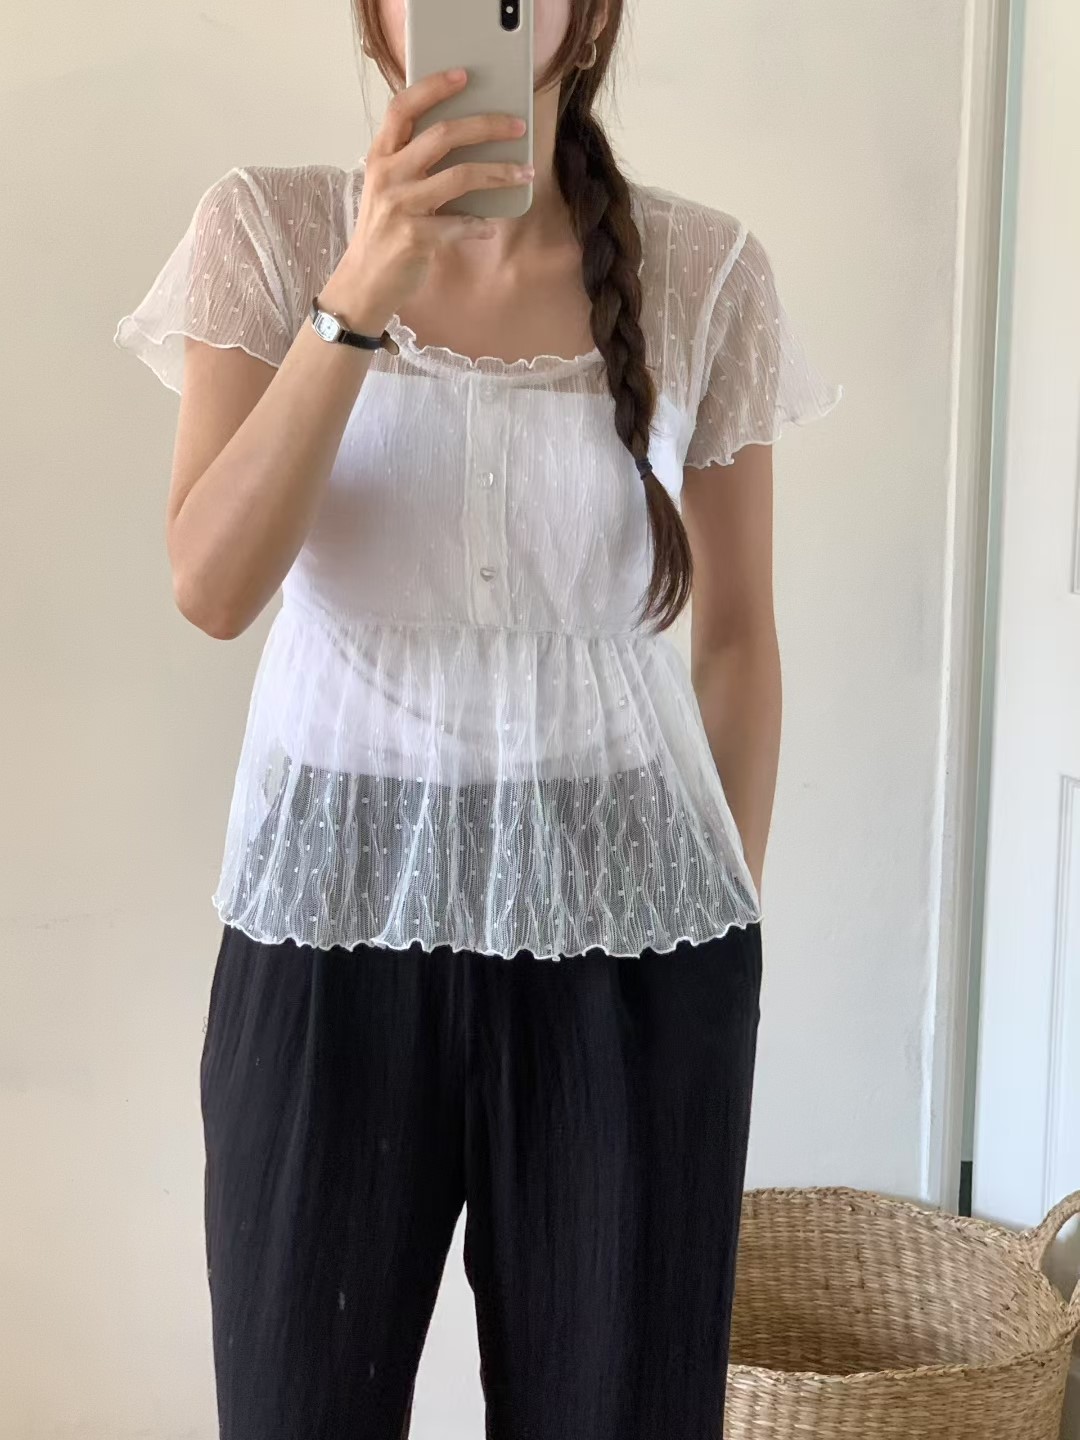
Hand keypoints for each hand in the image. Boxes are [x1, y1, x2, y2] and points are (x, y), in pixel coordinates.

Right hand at [323, 69, 530, 329]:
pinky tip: (488, 226)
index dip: (433, 87)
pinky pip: (460, 223)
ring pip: (460, 176)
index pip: (403, 108)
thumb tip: (466, 143)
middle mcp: (388, 175)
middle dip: (487, 126)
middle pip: (443, 135)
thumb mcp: (389, 190)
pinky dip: (479, 224)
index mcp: (381, 157)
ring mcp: (401, 206)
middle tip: (517, 128)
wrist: (363, 283)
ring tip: (524, 174)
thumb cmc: (384, 232)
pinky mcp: (415, 237)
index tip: (464, 76)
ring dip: (499, 174)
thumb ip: (414, 164)